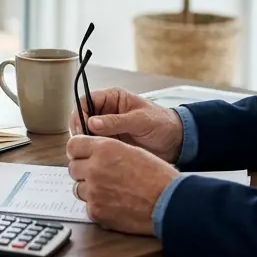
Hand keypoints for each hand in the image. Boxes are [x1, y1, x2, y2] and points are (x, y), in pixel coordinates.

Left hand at [67, 135, 177, 235]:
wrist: (169, 203)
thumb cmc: (158, 177)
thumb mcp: (133, 151)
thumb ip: (108, 150)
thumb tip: (91, 153)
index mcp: (104, 149)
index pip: (72, 146)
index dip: (77, 152)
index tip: (81, 156)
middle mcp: (95, 168)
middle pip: (73, 168)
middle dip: (83, 172)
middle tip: (100, 176)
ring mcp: (93, 191)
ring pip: (78, 188)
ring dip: (90, 190)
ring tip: (111, 191)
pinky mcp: (96, 211)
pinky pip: (88, 206)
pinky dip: (98, 206)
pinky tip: (115, 204)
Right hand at [69, 86, 183, 162]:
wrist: (176, 142)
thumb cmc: (162, 123)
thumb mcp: (140, 120)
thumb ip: (117, 121)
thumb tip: (92, 122)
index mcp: (113, 98)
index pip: (86, 101)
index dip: (80, 114)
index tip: (82, 128)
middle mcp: (106, 112)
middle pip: (82, 118)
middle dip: (80, 130)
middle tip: (84, 143)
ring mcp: (107, 128)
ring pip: (86, 134)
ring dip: (86, 142)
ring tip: (91, 152)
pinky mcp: (111, 143)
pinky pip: (96, 146)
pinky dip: (93, 151)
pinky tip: (97, 158)